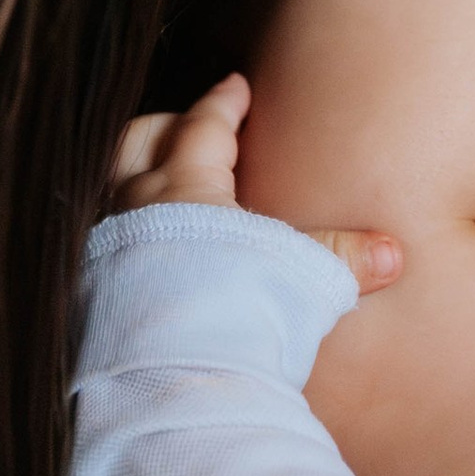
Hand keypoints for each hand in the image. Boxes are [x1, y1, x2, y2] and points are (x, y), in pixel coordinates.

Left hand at [109, 75, 402, 291]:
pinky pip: (92, 245)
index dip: (223, 103)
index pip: (204, 125)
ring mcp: (99, 252)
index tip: (235, 87)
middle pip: (137, 141)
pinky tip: (134, 257)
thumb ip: (342, 258)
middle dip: (166, 127)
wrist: (169, 387)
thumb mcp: (300, 279)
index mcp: (186, 188)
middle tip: (192, 129)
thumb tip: (394, 252)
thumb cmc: (236, 317)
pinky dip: (115, 236)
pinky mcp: (81, 296)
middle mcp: (132, 208)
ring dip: (132, 181)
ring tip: (159, 191)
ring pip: (106, 190)